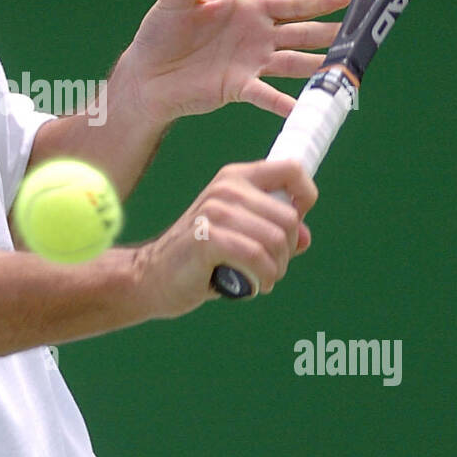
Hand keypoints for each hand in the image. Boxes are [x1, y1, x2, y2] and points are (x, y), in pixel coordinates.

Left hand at [114, 0, 350, 124]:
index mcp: (248, 9)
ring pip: (294, 63)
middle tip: (359, 33)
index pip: (292, 4)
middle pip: (303, 33)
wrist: (146, 74)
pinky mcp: (239, 87)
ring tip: (343, 70)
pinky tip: (301, 108)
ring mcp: (252, 63)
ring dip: (318, 66)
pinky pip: (266, 95)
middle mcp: (258, 36)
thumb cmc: (160, 32)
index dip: (319, 1)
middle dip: (330, 32)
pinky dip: (283, 102)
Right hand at [128, 159, 316, 318]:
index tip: (293, 228)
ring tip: (259, 278)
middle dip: (287, 251)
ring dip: (275, 270)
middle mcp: (227, 187)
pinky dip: (262, 278)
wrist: (152, 277)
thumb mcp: (240, 237)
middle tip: (269, 267)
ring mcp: (215, 210)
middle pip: (289, 218)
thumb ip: (272, 231)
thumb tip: (304, 236)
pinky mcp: (207, 236)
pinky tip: (251, 286)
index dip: (305, 198)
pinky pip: (257, 257)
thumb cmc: (200, 259)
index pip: (292, 170)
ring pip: (277, 240)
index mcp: (236, 178)